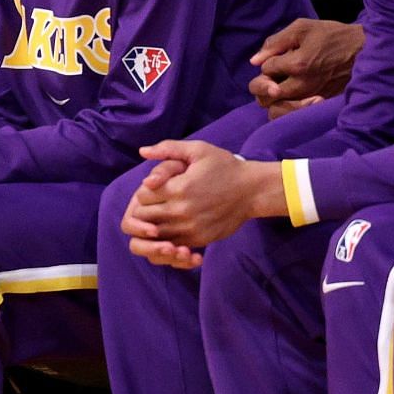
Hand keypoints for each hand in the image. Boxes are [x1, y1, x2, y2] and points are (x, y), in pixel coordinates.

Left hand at [118, 140, 267, 261]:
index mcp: (178, 188)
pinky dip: (167, 238)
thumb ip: (168, 149)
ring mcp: (190, 228)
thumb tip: (142, 151)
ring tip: (162, 214)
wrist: (252, 191)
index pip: (141, 196)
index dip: (144, 190)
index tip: (154, 187)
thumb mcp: (198, 150)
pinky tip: (174, 225)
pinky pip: (172, 245)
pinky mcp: (199, 239)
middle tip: (155, 202)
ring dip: (153, 225)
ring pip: (155, 234)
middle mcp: (181, 211)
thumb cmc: (224, 166)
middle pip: (144, 216)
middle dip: (144, 208)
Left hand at [249, 19, 364, 112]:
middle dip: (263, 84)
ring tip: (279, 88)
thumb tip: (254, 61)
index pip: (266, 69)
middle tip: (274, 76)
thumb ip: (276, 42)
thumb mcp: (303, 28)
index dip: (269, 62)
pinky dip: (285, 111)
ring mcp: (311, 99)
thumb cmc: (333, 36)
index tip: (281, 56)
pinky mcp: (318, 107)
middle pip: (264, 95)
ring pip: (275, 111)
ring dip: (272, 100)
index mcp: (298, 64)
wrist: (364, 52)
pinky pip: (291, 119)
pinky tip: (289, 99)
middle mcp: (303, 86)